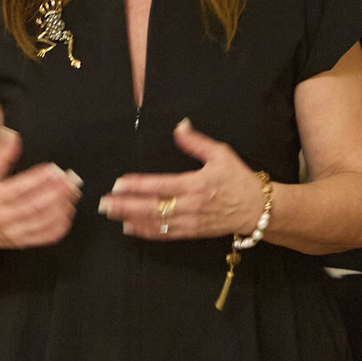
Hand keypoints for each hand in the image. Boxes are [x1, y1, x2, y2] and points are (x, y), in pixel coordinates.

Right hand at [0, 128, 79, 251]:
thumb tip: (13, 137)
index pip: (18, 189)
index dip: (38, 179)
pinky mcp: (22, 242)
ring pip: (43, 221)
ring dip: (62, 206)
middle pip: (35, 205)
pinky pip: (46, 236)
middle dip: (56, 191)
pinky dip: (61, 225)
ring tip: (72, 192)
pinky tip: (66, 212)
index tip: (53, 169)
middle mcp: (2, 217)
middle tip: (70, 179)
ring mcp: (13, 232)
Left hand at [98, 120, 270, 239]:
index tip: (118, 184)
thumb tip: (180, 126)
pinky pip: (165, 234)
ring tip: (111, 214)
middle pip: (152, 207)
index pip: (160, 186)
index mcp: (196, 184)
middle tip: (104, 203)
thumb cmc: (238, 179)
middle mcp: (190, 205)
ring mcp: (190, 221)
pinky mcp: (191, 233)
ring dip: (130, 219)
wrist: (257, 209)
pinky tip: (129, 228)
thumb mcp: (221, 154)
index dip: (138, 186)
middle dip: (125, 206)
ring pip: (155, 222)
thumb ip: (196, 142)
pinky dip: (145, 232)